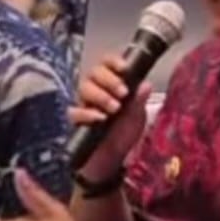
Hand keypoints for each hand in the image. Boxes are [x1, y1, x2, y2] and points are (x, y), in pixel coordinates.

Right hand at [67, 54, 151, 176]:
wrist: (111, 159)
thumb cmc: (123, 132)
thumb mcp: (136, 117)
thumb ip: (139, 101)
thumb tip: (145, 85)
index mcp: (111, 83)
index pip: (107, 63)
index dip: (114, 61)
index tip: (124, 69)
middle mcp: (95, 89)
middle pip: (94, 72)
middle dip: (110, 80)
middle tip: (123, 93)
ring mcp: (84, 103)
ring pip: (84, 88)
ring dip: (101, 95)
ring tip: (115, 108)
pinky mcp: (76, 121)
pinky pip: (74, 111)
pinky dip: (87, 113)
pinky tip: (100, 118)